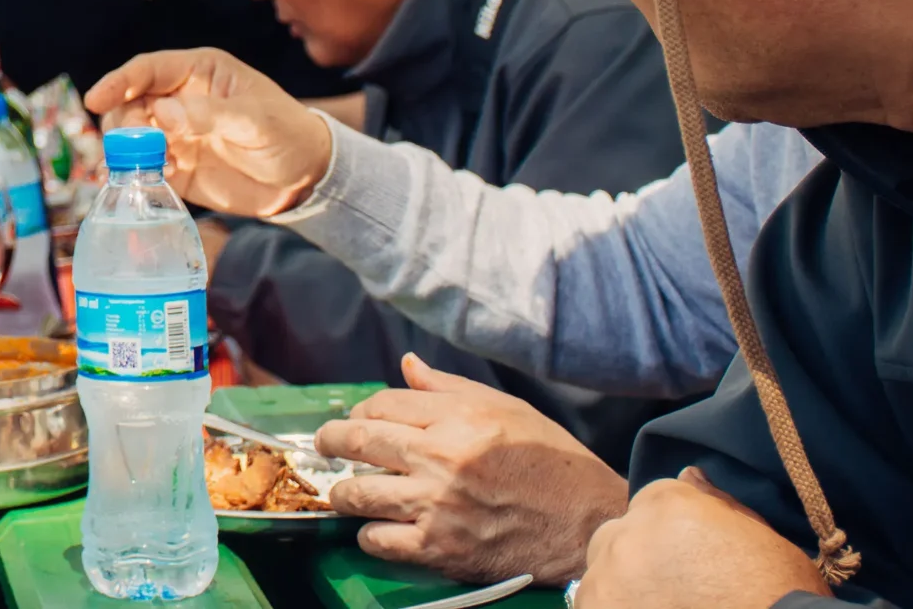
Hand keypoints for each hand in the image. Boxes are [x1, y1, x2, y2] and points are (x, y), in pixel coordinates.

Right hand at [82, 48, 333, 216]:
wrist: (305, 179)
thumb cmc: (288, 135)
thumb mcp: (257, 121)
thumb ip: (211, 115)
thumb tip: (164, 115)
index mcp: (198, 73)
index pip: (148, 70)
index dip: (118, 81)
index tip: (95, 98)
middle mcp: (179, 99)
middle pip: (130, 103)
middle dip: (123, 122)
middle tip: (134, 145)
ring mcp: (174, 133)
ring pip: (129, 135)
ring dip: (126, 150)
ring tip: (143, 166)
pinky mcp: (175, 166)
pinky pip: (141, 166)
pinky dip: (135, 173)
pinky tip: (146, 181)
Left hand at [312, 356, 629, 586]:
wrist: (586, 523)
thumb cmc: (549, 461)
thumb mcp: (505, 407)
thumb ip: (447, 387)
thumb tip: (407, 364)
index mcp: (457, 417)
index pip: (381, 405)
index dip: (360, 410)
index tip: (354, 419)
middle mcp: (441, 457)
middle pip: (359, 441)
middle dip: (331, 441)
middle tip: (326, 446)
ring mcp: (437, 505)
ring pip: (358, 493)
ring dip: (344, 491)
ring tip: (346, 491)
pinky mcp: (440, 548)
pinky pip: (379, 540)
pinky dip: (369, 535)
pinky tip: (376, 528)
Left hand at [576, 467, 829, 605]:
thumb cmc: (781, 591)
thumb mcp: (758, 536)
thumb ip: (714, 503)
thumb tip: (689, 473)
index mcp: (666, 503)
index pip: (646, 507)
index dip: (666, 539)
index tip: (687, 565)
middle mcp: (629, 534)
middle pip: (614, 541)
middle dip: (635, 563)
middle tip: (672, 594)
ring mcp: (609, 579)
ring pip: (598, 583)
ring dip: (622, 597)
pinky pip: (592, 608)